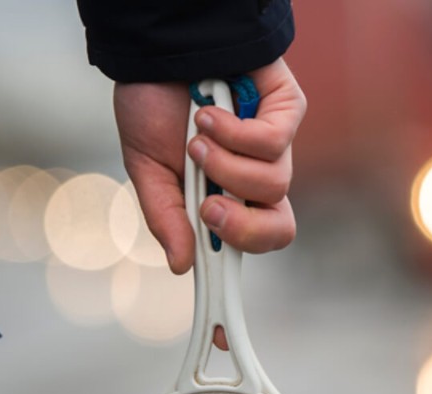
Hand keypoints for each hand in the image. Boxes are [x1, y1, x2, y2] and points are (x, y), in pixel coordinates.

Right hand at [113, 59, 306, 276]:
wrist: (158, 45)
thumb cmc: (154, 102)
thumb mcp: (146, 167)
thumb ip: (165, 216)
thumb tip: (181, 265)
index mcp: (226, 194)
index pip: (250, 241)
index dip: (240, 272)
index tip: (216, 310)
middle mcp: (256, 174)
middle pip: (281, 228)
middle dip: (244, 228)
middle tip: (209, 209)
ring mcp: (275, 143)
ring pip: (272, 185)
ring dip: (225, 166)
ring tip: (196, 137)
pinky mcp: (286, 110)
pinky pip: (275, 144)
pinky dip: (236, 133)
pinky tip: (211, 113)